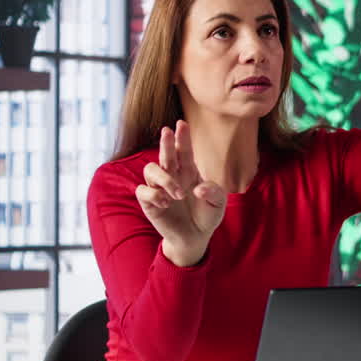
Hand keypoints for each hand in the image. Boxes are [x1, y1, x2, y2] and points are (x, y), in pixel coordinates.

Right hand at [135, 120, 226, 266]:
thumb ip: (213, 192)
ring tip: (178, 195)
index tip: (181, 123)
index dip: (182, 137)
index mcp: (189, 171)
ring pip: (150, 169)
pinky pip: (143, 191)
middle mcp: (172, 176)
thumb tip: (198, 188)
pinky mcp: (149, 202)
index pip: (184, 150)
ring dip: (165, 179)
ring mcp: (159, 187)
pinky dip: (154, 194)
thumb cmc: (207, 215)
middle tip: (167, 131)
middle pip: (165, 154)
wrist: (196, 237)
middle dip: (166, 142)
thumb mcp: (218, 203)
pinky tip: (166, 203)